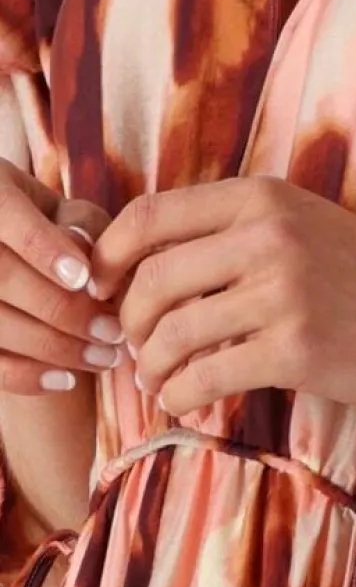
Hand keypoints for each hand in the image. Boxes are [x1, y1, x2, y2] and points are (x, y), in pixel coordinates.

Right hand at [0, 160, 121, 393]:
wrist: (8, 246)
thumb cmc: (48, 223)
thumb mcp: (63, 208)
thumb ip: (78, 222)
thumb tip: (84, 250)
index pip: (6, 216)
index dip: (44, 250)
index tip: (86, 279)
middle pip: (2, 278)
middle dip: (63, 311)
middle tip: (114, 331)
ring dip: (53, 348)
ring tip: (105, 358)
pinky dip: (24, 375)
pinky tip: (67, 379)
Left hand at [91, 178, 355, 415]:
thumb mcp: (305, 223)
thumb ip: (235, 230)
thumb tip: (142, 261)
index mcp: (263, 197)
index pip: (149, 215)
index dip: (107, 256)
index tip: (99, 289)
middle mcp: (269, 235)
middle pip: (150, 279)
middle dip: (127, 323)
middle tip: (133, 347)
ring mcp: (283, 291)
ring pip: (171, 333)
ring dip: (150, 366)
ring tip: (159, 379)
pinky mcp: (297, 349)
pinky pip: (205, 376)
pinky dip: (180, 394)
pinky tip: (187, 399)